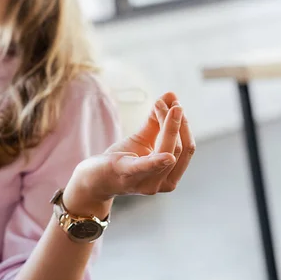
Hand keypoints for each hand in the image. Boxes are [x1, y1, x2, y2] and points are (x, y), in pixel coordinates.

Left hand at [64, 92, 195, 216]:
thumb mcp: (142, 138)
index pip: (185, 147)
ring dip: (168, 126)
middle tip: (172, 103)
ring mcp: (146, 183)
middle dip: (176, 123)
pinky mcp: (127, 175)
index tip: (176, 105)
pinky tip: (167, 157)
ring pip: (167, 152)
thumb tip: (172, 95)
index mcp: (170, 176)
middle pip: (178, 149)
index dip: (183, 125)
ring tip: (161, 105)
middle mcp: (163, 183)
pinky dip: (156, 162)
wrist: (95, 178)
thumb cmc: (121, 158)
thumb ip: (157, 119)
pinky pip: (145, 168)